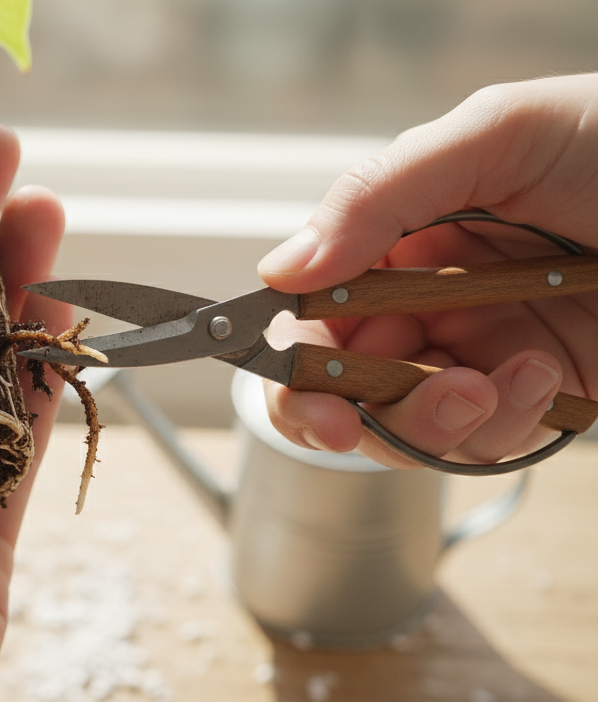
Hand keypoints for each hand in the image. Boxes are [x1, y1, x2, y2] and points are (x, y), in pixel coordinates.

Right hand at [256, 74, 597, 467]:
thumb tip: (283, 271)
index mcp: (400, 242)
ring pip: (408, 428)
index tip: (303, 388)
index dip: (294, 359)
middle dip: (344, 411)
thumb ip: (376, 197)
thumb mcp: (495, 135)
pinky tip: (538, 374)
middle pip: (343, 387)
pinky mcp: (542, 398)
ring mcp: (483, 355)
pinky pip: (491, 442)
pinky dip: (503, 422)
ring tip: (485, 386)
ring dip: (430, 421)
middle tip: (353, 420)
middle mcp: (430, 305)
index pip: (314, 314)